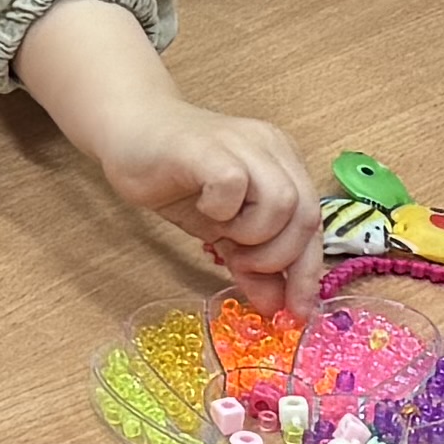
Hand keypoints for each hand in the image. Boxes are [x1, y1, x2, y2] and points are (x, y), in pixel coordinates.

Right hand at [100, 89, 322, 293]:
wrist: (131, 132)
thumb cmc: (178, 177)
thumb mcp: (223, 231)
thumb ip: (252, 264)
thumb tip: (276, 307)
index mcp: (284, 165)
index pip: (313, 224)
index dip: (307, 273)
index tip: (295, 312)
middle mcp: (272, 149)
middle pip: (306, 215)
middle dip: (278, 257)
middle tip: (242, 263)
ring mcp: (243, 144)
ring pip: (282, 202)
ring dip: (252, 234)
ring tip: (221, 231)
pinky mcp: (210, 149)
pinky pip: (235, 185)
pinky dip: (222, 210)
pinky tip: (203, 207)